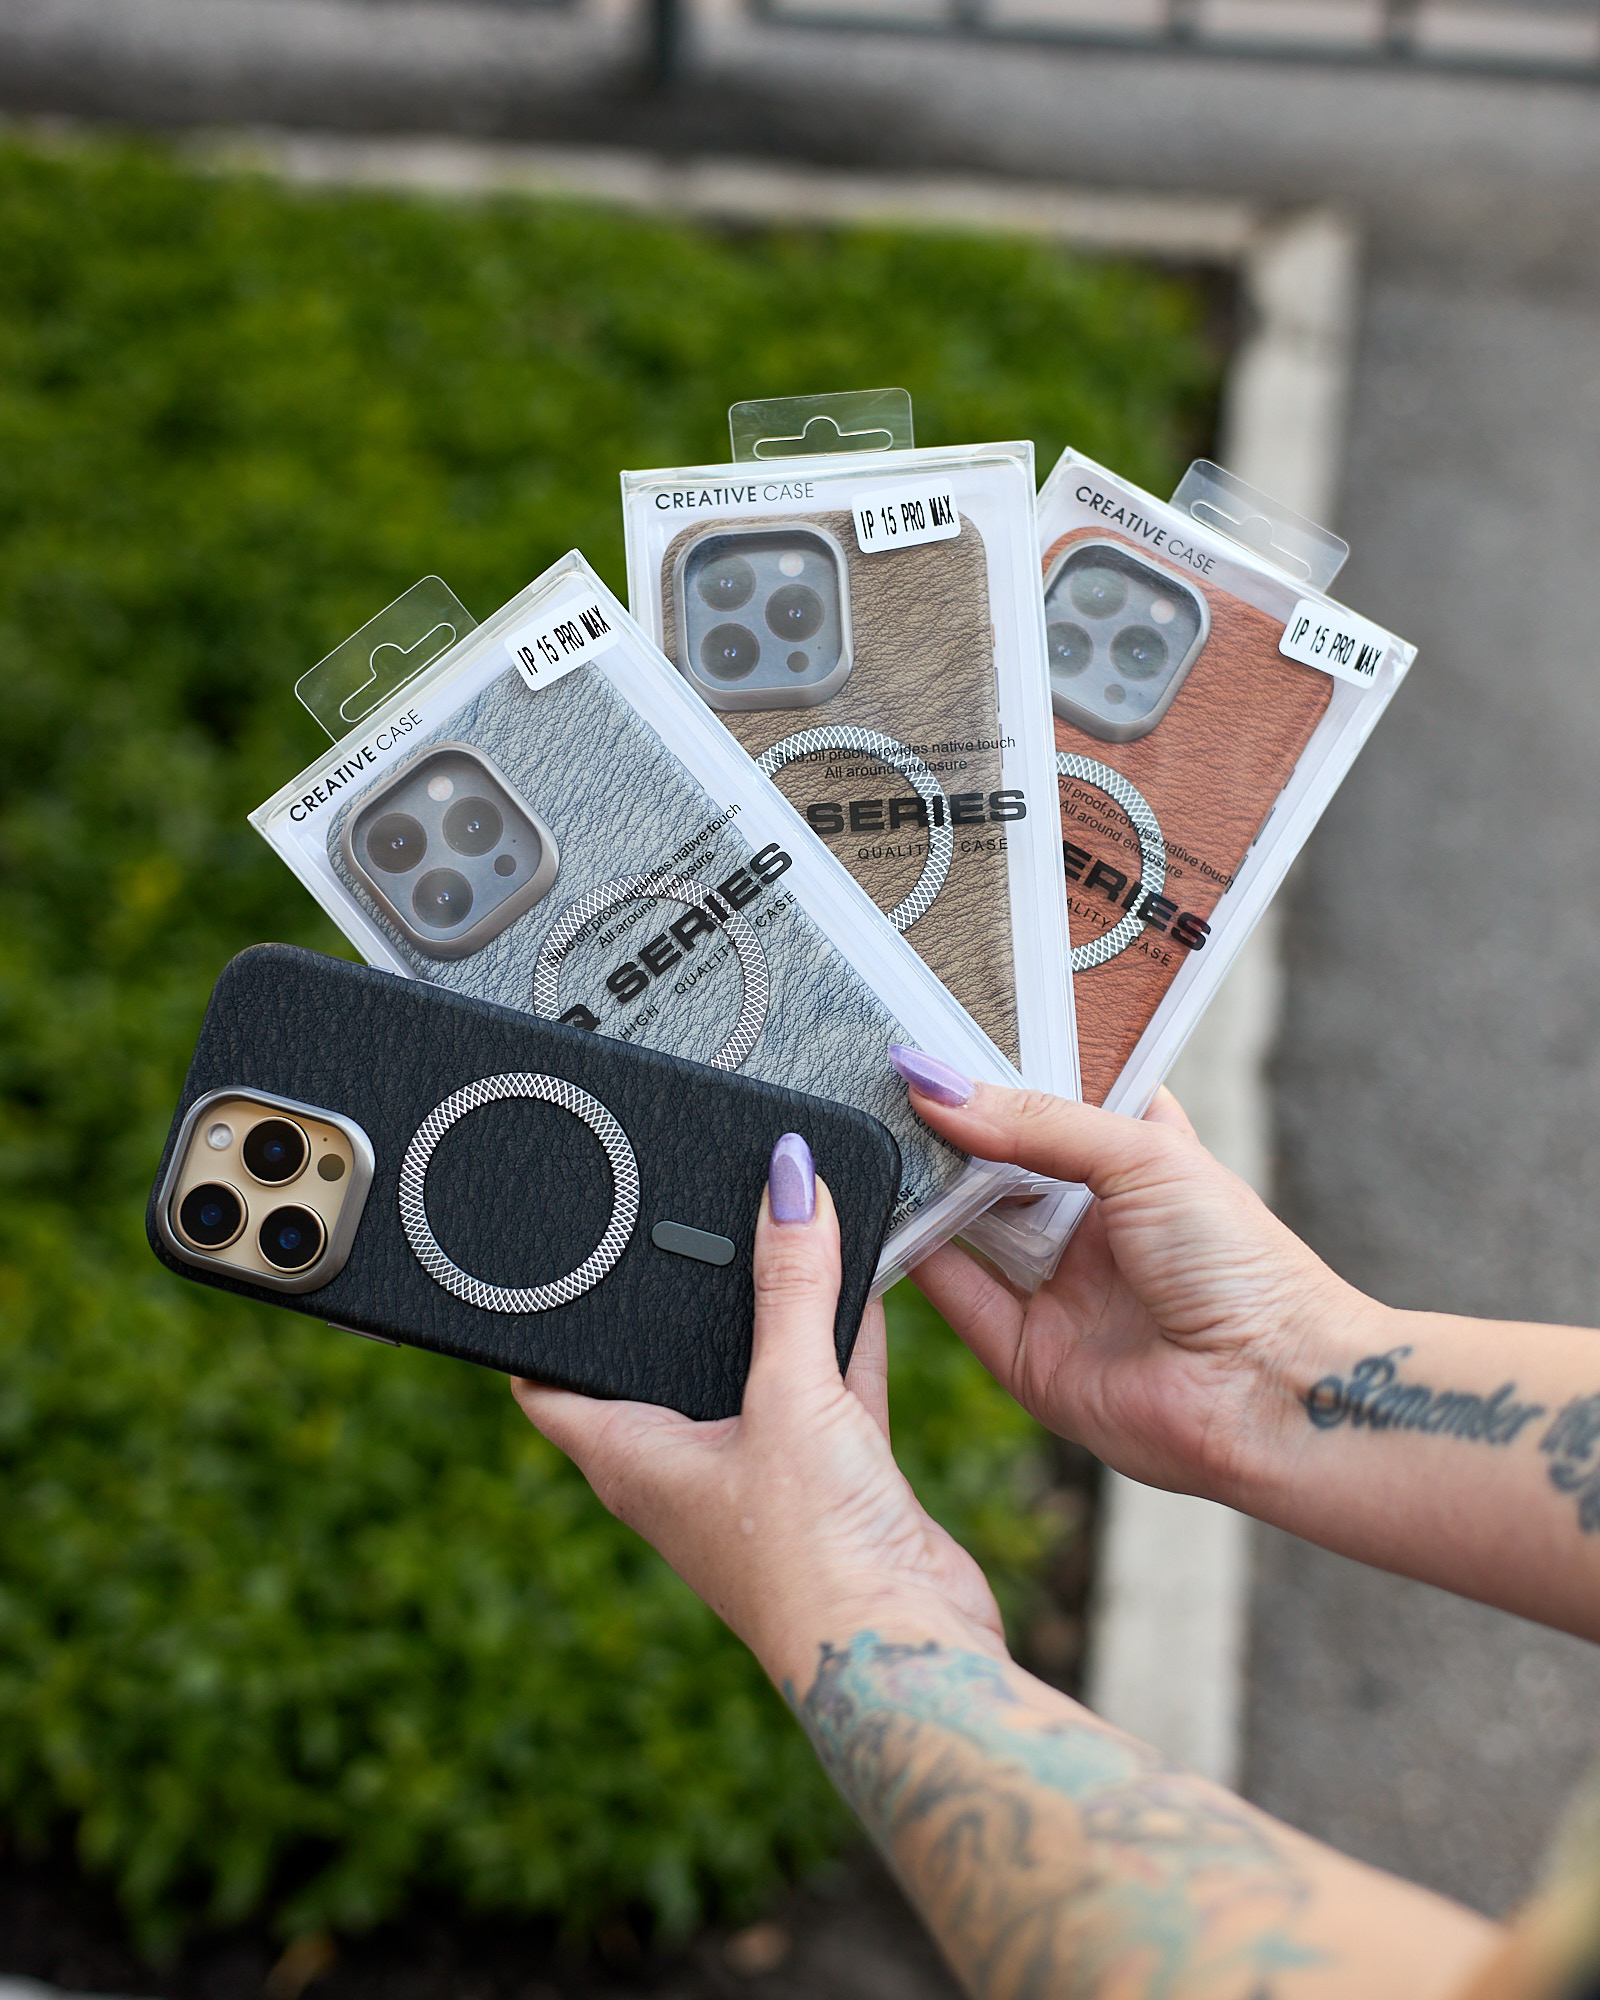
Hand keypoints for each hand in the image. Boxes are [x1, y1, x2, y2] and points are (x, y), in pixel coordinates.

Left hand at [511, 1135, 1003, 1689]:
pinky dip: (839, 1335)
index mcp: (630, 1458)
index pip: (545, 1383)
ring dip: (769, 1309)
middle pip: (658, 1363)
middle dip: (671, 1295)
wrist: (906, 1654)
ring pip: (754, 1368)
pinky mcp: (830, 1480)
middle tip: (671, 1209)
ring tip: (776, 1222)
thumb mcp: (791, 1395)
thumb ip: (792, 1284)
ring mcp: (759, 1474)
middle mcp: (684, 1468)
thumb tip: (785, 1179)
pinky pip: (826, 1386)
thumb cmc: (810, 1557)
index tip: (538, 1257)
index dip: (534, 1324)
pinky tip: (858, 1276)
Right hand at [890, 1052, 1383, 1509]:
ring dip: (924, 1185)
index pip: (1056, 1102)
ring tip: (872, 1128)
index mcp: (1136, 1162)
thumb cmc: (1240, 1265)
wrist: (1269, 1392)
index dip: (1003, 1073)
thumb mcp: (1142, 1154)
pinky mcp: (1027, 1352)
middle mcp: (1093, 1223)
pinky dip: (913, 1256)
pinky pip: (955, 1295)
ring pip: (968, 1225)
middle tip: (888, 1078)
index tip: (939, 1034)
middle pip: (1000, 1163)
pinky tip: (878, 1206)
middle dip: (951, 1126)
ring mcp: (1058, 1287)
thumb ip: (1035, 1119)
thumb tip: (936, 1085)